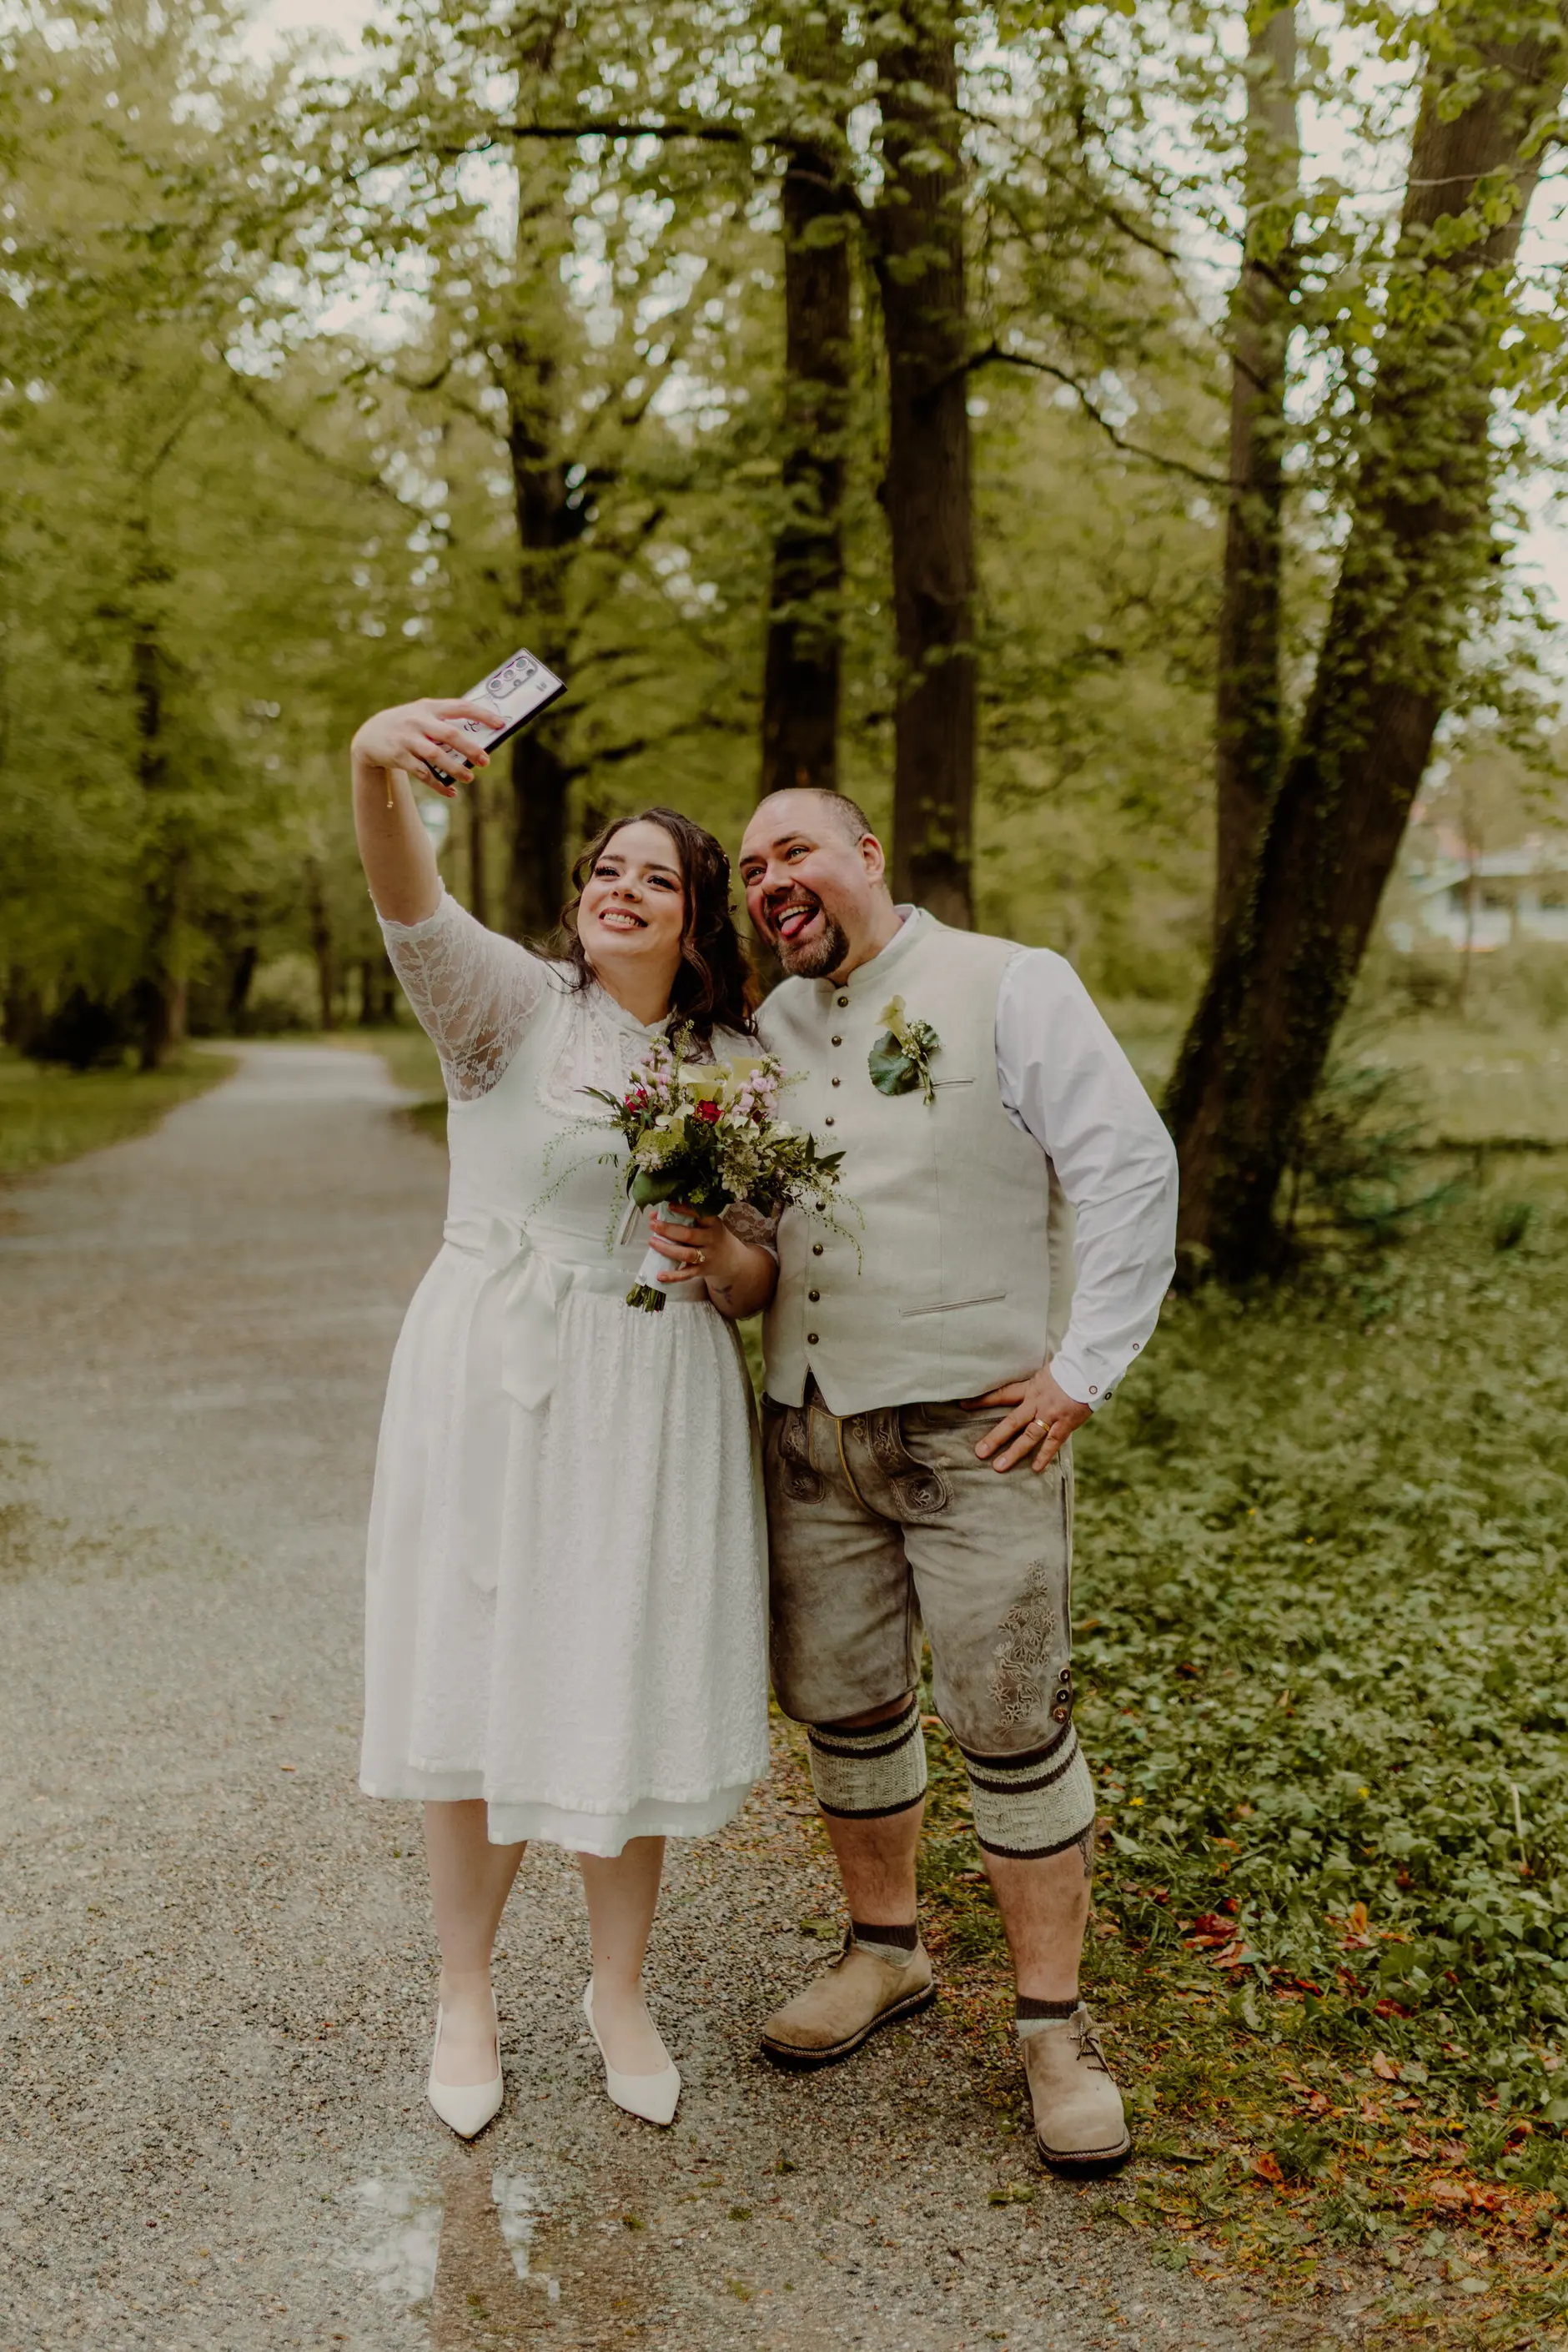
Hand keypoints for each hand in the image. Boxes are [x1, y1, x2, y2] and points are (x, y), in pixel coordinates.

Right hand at [351, 699, 503, 796]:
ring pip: (435, 755)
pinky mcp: (399, 756)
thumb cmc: (407, 725)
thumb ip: (445, 723)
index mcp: (429, 707)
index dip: (481, 714)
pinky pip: (422, 773)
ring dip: (454, 768)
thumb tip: (478, 740)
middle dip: (470, 748)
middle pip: (449, 734)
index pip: (460, 707)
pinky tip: (451, 793)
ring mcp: (407, 739)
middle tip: (486, 761)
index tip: (500, 724)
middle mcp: (418, 720)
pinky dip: (437, 784)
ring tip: (469, 778)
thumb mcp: (423, 715)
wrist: (370, 735)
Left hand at [647, 1206, 769, 1313]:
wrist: (732, 1259)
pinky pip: (686, 1274)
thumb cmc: (713, 1237)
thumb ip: (686, 1219)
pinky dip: (673, 1276)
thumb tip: (656, 1214)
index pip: (698, 1215)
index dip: (684, 1210)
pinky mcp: (702, 1271)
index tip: (669, 1206)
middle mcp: (711, 1240)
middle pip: (688, 1235)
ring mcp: (707, 1257)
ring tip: (652, 1241)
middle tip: (653, 1224)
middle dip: (668, 1229)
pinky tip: (660, 1275)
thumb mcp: (708, 1224)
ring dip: (667, 1249)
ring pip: (686, 1254)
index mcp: (713, 1224)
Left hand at [966, 1363, 1090, 1473]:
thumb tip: (1026, 1391)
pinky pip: (1053, 1441)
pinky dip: (1044, 1455)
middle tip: (979, 1452)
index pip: (1002, 1394)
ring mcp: (1051, 1414)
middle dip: (994, 1438)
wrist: (1090, 1368)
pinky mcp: (1066, 1423)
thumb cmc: (1071, 1368)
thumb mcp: (1047, 1372)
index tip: (963, 1405)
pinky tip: (1035, 1468)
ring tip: (999, 1466)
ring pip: (1029, 1436)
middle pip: (1012, 1422)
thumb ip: (1036, 1385)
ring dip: (1014, 1452)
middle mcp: (1037, 1402)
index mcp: (1031, 1388)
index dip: (982, 1400)